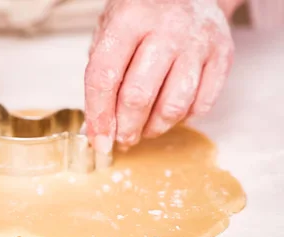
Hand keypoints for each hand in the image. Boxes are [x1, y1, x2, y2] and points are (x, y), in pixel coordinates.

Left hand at [84, 0, 233, 152]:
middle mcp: (166, 29)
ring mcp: (198, 42)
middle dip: (126, 129)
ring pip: (174, 105)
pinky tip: (169, 113)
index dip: (99, 115)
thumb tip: (94, 128)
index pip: (105, 77)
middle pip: (139, 96)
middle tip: (122, 140)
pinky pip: (202, 104)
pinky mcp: (223, 55)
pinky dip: (183, 119)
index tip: (98, 140)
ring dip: (154, 128)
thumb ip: (101, 75)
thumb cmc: (143, 16)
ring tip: (144, 130)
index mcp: (129, 19)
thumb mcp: (111, 30)